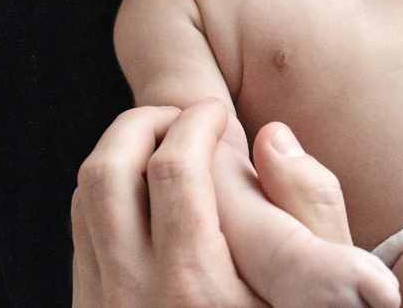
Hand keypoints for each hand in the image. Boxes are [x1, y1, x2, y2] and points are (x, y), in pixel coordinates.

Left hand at [72, 101, 358, 306]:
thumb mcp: (322, 294)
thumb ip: (310, 209)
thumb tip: (273, 137)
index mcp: (196, 284)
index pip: (173, 166)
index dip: (195, 121)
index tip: (217, 112)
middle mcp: (136, 295)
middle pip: (108, 171)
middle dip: (143, 123)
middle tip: (181, 116)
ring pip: (84, 200)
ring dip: (117, 155)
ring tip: (162, 145)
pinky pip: (80, 237)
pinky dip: (105, 198)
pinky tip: (144, 197)